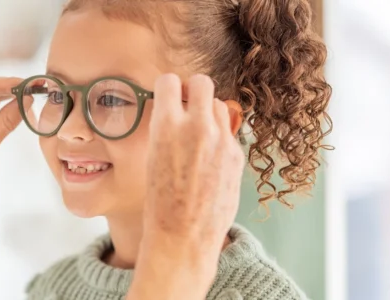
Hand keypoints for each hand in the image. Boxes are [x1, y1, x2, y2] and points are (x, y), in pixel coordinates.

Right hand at [143, 74, 244, 253]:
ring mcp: (221, 140)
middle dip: (193, 90)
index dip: (168, 88)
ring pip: (218, 105)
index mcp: (166, 126)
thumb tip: (175, 109)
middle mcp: (196, 127)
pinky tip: (208, 160)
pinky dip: (219, 139)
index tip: (168, 97)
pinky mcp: (237, 154)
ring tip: (198, 135)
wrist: (182, 234)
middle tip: (188, 105)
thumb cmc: (160, 200)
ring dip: (208, 113)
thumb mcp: (152, 156)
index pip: (169, 81)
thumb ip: (166, 128)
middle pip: (202, 82)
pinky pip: (228, 133)